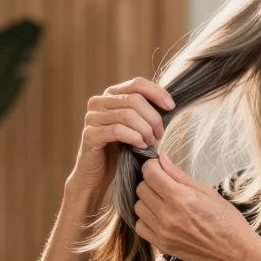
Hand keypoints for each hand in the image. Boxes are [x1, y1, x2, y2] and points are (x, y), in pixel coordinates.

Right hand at [68, 77, 174, 197]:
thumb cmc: (120, 151)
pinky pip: (117, 130)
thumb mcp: (136, 126)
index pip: (137, 83)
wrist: (98, 176)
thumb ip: (146, 112)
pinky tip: (141, 146)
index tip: (171, 107)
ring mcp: (92, 118)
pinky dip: (134, 137)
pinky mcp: (89, 135)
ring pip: (127, 115)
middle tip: (160, 134)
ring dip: (145, 129)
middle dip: (153, 117)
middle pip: (134, 100)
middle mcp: (98, 102)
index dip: (157, 93)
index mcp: (110, 95)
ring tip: (151, 142)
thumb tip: (170, 103)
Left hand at [134, 154, 258, 260]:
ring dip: (148, 201)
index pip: (150, 173)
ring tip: (164, 202)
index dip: (152, 166)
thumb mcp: (207, 191)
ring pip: (138, 207)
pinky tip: (160, 218)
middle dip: (151, 182)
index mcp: (181, 197)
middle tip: (164, 185)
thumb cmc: (226, 220)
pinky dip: (146, 220)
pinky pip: (140, 226)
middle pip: (142, 188)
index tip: (158, 167)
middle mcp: (168, 214)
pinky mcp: (161, 245)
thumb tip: (162, 159)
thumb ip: (179, 175)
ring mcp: (163, 231)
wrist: (233, 252)